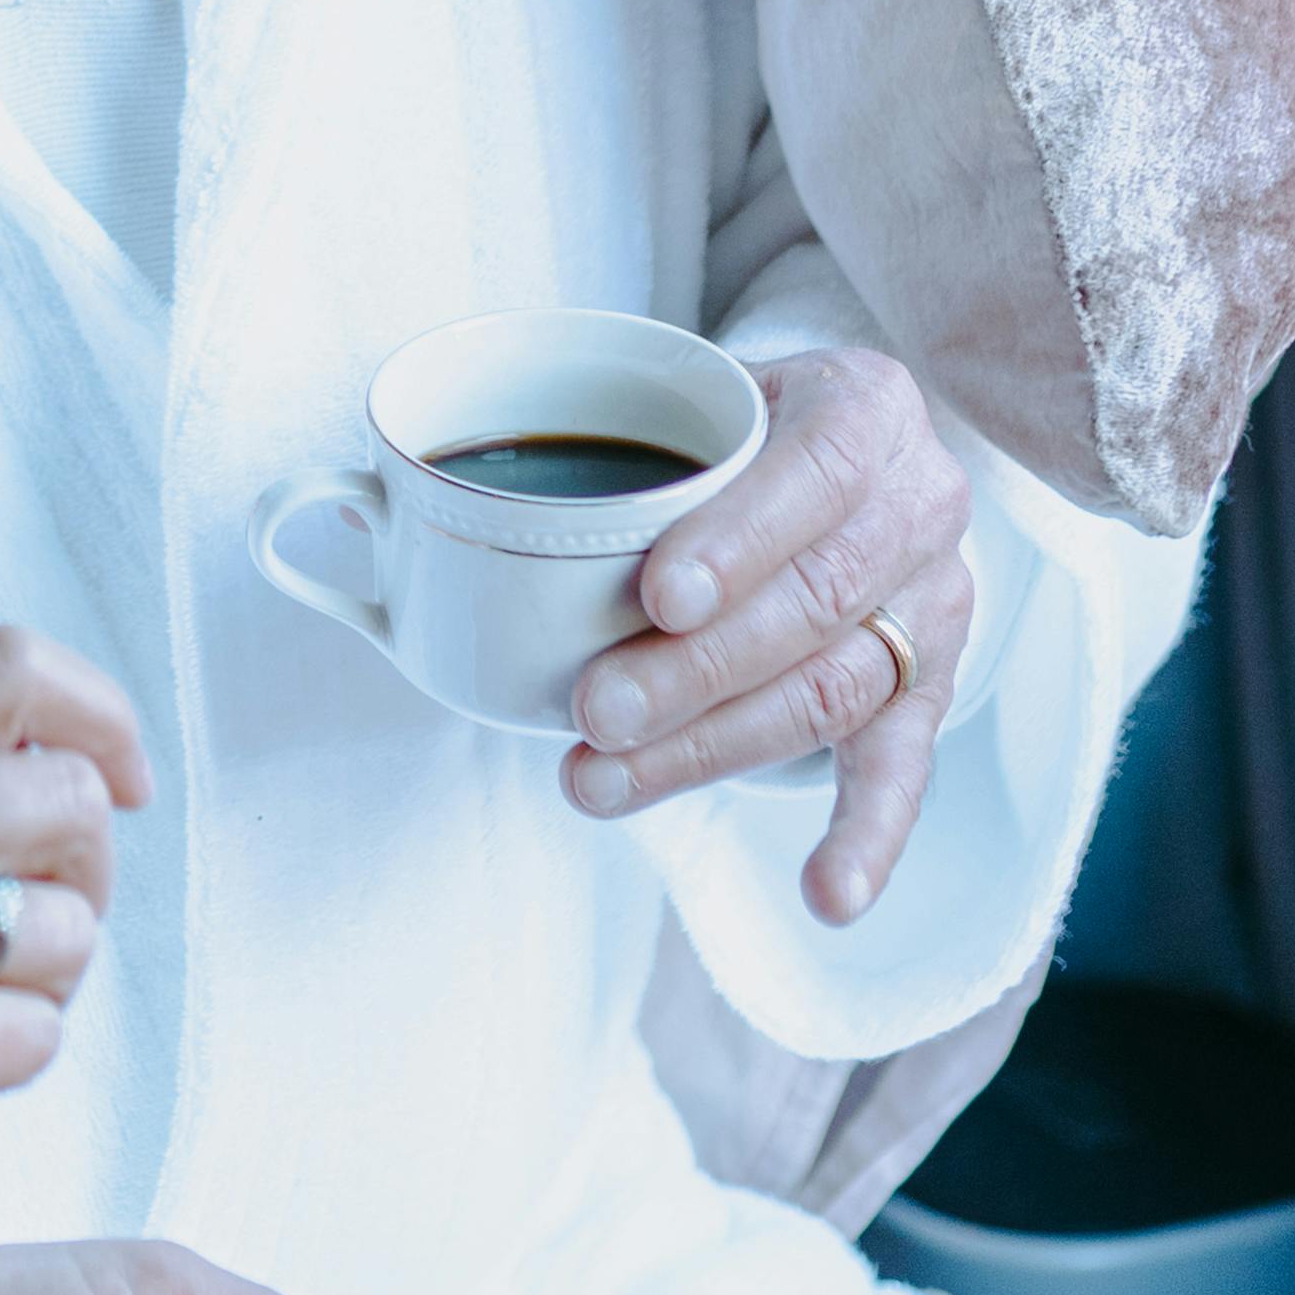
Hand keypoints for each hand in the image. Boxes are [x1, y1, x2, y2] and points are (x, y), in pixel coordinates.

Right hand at [0, 627, 144, 1248]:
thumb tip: (42, 770)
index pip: (7, 666)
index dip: (99, 715)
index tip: (120, 777)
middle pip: (72, 798)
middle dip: (85, 876)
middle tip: (30, 933)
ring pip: (72, 931)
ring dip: (44, 988)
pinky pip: (38, 1039)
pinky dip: (4, 1066)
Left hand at [559, 344, 975, 921]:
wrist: (842, 456)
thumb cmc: (739, 432)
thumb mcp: (693, 400)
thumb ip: (593, 443)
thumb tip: (362, 507)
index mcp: (863, 407)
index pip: (812, 474)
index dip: (737, 541)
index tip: (655, 596)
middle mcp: (918, 502)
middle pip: (814, 601)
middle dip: (694, 668)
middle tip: (592, 710)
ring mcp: (932, 602)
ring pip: (832, 689)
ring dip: (713, 750)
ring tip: (605, 781)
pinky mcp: (928, 686)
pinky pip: (903, 767)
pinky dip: (867, 837)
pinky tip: (826, 894)